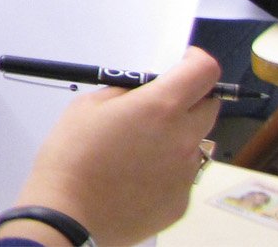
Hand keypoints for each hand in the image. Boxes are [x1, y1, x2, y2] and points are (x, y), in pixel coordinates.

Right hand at [10, 48, 220, 245]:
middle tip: (159, 106)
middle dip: (190, 99)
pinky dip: (168, 169)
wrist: (68, 215)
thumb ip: (125, 92)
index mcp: (161, 107)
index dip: (197, 61)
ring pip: (195, 143)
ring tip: (140, 149)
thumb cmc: (71, 156)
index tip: (185, 62)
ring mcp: (186, 173)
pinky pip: (184, 175)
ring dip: (178, 136)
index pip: (205, 72)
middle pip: (209, 107)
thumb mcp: (89, 105)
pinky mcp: (182, 201)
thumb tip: (143, 91)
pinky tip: (137, 177)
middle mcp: (183, 138)